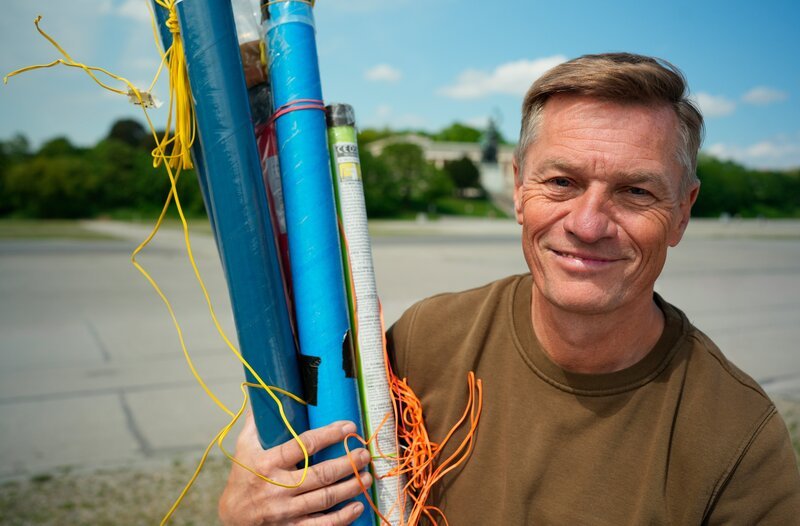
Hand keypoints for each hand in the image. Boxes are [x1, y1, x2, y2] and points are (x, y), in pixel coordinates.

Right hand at [218, 413, 371, 525]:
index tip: (348, 427)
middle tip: (364, 454)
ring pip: (325, 498)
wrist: (231, 518)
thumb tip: (262, 394)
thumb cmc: (242, 478)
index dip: (329, 435)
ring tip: (367, 476)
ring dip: (350, 487)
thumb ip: (256, 423)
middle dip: (347, 463)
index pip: (303, 445)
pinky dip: (342, 517)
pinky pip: (322, 525)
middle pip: (320, 474)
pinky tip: (357, 506)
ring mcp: (285, 511)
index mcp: (267, 463)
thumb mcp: (243, 448)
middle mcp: (277, 487)